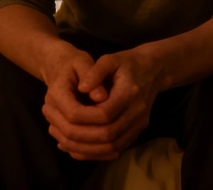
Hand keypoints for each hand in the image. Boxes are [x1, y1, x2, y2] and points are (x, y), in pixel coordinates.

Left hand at [42, 46, 161, 160]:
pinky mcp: (137, 132)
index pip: (105, 114)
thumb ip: (95, 72)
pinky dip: (97, 152)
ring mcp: (140, 125)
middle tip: (59, 132)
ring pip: (113, 147)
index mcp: (130, 93)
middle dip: (82, 137)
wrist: (153, 70)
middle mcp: (138, 113)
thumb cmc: (128, 63)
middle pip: (109, 135)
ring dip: (87, 149)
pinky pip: (117, 149)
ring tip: (63, 142)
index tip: (64, 115)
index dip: (84, 118)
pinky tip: (78, 148)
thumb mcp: (110, 59)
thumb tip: (81, 88)